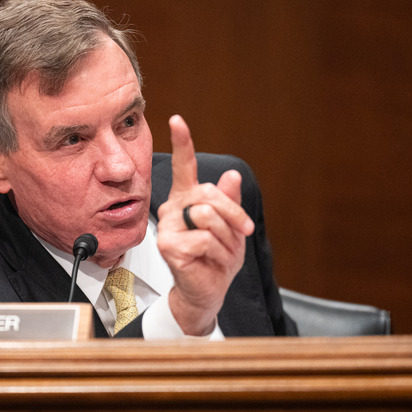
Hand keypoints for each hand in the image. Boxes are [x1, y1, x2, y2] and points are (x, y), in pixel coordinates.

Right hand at [156, 115, 254, 335]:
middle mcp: (173, 208)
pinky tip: (210, 262)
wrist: (207, 291)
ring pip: (209, 216)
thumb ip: (230, 202)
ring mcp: (167, 226)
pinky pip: (205, 239)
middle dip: (234, 214)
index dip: (182, 142)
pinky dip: (218, 253)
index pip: (185, 166)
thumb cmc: (216, 259)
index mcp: (187, 199)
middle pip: (210, 194)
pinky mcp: (167, 245)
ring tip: (221, 253)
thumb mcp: (232, 227)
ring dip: (226, 238)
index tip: (177, 120)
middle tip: (243, 232)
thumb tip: (232, 176)